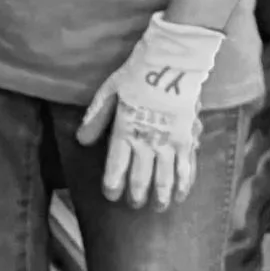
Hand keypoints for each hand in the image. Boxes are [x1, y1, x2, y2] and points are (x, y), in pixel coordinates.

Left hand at [74, 13, 224, 210]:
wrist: (172, 63)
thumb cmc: (137, 74)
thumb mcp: (109, 91)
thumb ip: (96, 117)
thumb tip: (81, 140)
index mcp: (125, 130)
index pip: (116, 167)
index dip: (112, 185)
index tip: (110, 195)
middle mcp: (147, 142)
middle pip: (141, 178)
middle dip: (136, 195)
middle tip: (133, 206)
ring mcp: (170, 143)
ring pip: (165, 179)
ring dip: (160, 197)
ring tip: (157, 208)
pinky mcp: (188, 139)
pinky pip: (187, 168)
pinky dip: (184, 184)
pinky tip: (181, 195)